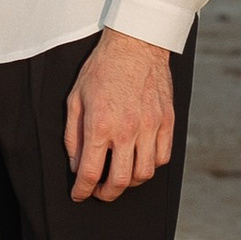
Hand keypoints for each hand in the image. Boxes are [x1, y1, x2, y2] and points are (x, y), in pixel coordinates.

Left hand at [64, 30, 174, 202]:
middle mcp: (127, 130)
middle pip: (120, 181)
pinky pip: (163, 157)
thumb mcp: (76, 99)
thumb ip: (74, 136)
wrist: (136, 44)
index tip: (79, 195)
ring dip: (130, 183)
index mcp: (100, 125)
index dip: (83, 191)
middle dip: (107, 194)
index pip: (91, 172)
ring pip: (144, 173)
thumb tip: (77, 165)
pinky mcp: (167, 122)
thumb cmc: (102, 69)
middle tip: (99, 192)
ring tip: (119, 177)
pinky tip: (139, 161)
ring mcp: (151, 127)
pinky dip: (151, 166)